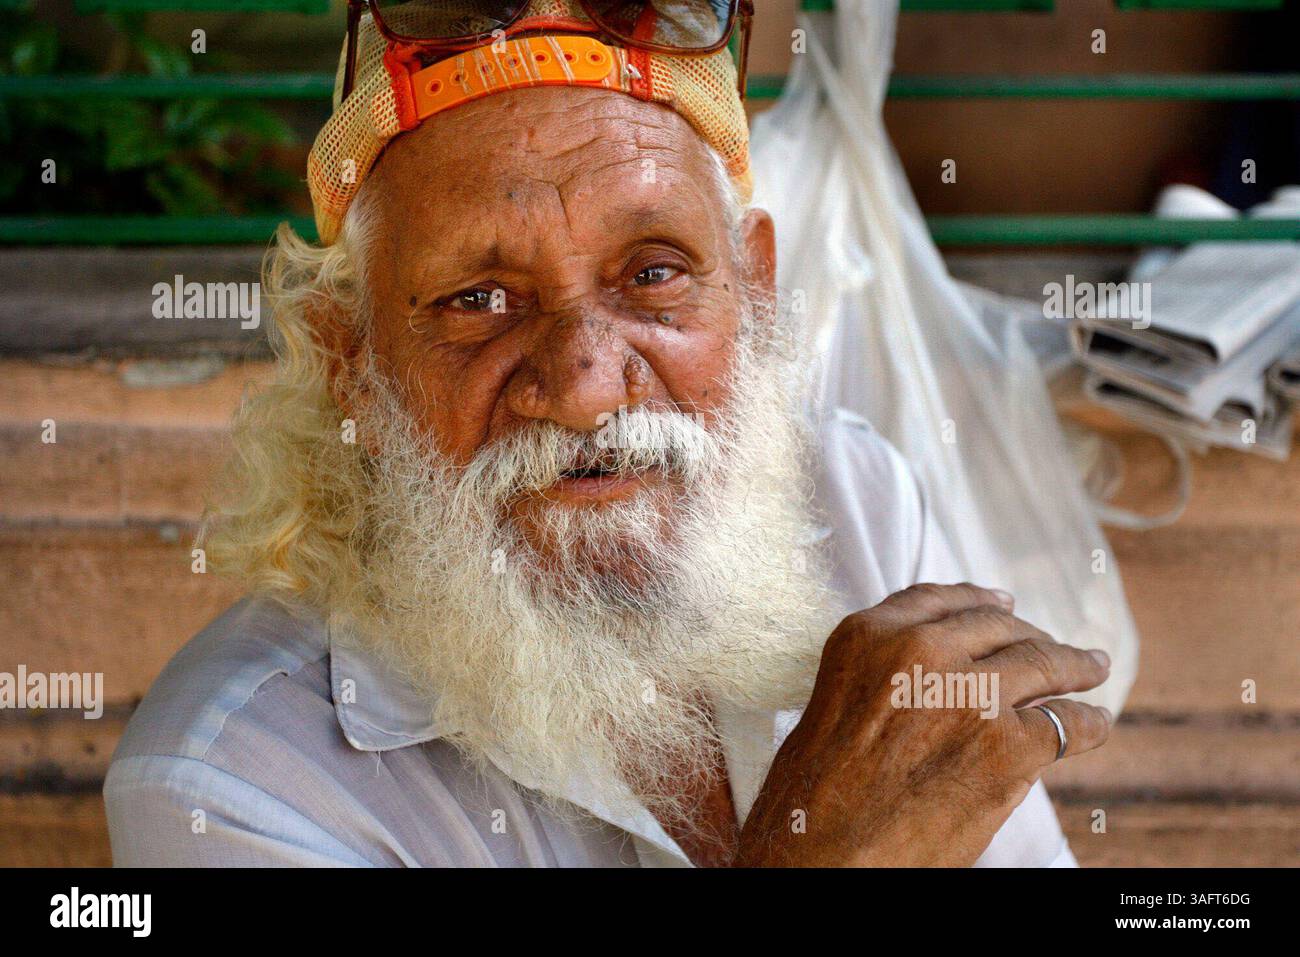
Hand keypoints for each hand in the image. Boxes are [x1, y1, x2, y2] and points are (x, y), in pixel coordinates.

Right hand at [733, 583, 1111, 866]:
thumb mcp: (835, 702)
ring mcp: (969, 695)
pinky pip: (1066, 723)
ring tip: (1091, 669)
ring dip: (1074, 666)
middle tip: (1051, 645)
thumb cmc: (815, 794)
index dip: (977, 600)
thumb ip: (883, 674)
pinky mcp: (1006, 746)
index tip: (1002, 603)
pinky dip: (1087, 724)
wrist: (823, 852)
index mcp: (869, 636)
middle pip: (995, 626)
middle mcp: (920, 651)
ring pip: (1041, 662)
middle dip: (1029, 635)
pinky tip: (1094, 724)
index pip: (938, 600)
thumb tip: (942, 675)